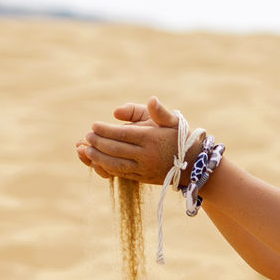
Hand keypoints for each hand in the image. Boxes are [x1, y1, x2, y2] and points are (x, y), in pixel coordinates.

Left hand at [75, 96, 190, 184]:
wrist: (193, 164)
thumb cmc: (180, 138)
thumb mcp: (173, 121)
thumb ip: (159, 111)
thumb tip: (151, 100)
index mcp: (151, 138)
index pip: (122, 133)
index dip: (105, 130)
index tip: (94, 125)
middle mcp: (146, 155)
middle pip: (115, 149)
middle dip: (98, 143)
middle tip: (87, 136)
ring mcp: (144, 169)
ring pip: (115, 164)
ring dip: (98, 157)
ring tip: (86, 150)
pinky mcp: (143, 178)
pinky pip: (121, 174)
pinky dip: (107, 168)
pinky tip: (98, 162)